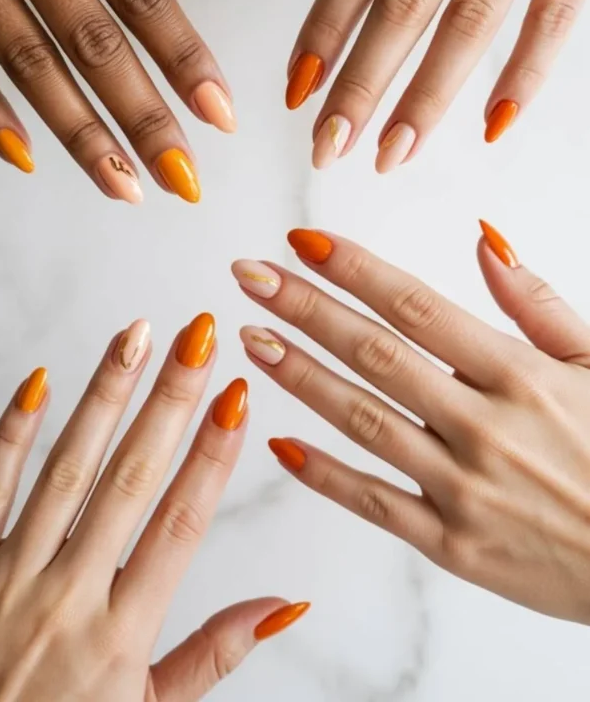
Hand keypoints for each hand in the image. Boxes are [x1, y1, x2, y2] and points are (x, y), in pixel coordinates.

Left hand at [0, 314, 308, 699]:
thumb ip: (214, 654)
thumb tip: (282, 606)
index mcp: (120, 634)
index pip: (181, 523)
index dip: (213, 454)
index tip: (237, 396)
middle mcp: (66, 598)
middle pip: (131, 480)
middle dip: (170, 400)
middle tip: (198, 338)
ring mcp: (6, 580)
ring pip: (65, 471)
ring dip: (105, 397)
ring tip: (135, 338)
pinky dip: (13, 435)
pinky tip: (39, 382)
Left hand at [233, 225, 589, 622]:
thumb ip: (537, 303)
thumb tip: (483, 240)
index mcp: (518, 375)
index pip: (416, 306)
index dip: (352, 269)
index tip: (301, 242)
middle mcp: (482, 427)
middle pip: (375, 354)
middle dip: (305, 309)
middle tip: (249, 276)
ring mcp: (463, 489)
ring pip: (363, 421)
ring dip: (300, 376)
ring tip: (252, 339)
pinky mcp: (454, 546)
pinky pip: (375, 504)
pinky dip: (324, 475)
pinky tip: (278, 443)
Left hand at [246, 0, 589, 169]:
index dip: (324, 27)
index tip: (296, 85)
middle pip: (406, 3)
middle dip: (362, 83)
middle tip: (329, 146)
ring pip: (474, 19)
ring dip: (429, 95)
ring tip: (393, 153)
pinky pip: (556, 14)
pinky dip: (525, 72)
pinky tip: (491, 124)